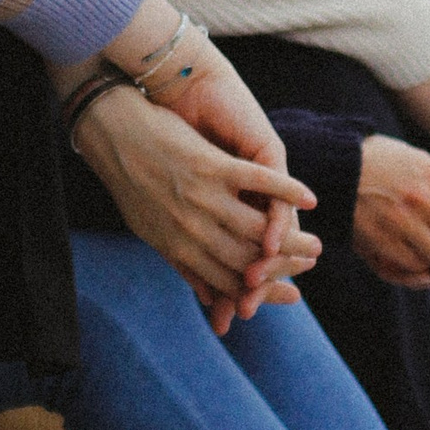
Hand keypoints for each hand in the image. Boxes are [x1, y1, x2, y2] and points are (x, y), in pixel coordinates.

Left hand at [71, 90, 317, 333]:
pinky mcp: (208, 166)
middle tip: (311, 268)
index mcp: (177, 247)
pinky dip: (286, 191)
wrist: (112, 131)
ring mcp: (200, 197)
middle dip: (283, 269)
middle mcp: (191, 229)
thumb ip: (183, 264)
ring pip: (258, 228)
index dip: (261, 291)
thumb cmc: (130, 181)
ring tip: (317, 244)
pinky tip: (309, 197)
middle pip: (248, 260)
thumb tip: (209, 298)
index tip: (290, 296)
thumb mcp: (151, 231)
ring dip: (293, 238)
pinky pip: (256, 183)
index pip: (228, 280)